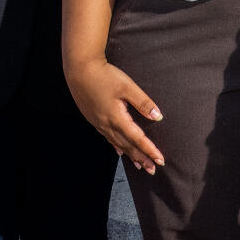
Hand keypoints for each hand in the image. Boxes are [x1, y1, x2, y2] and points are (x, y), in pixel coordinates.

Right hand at [65, 58, 164, 173]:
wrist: (80, 70)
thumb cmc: (105, 76)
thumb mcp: (128, 86)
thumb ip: (143, 102)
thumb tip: (158, 117)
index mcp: (116, 118)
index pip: (137, 138)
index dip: (150, 150)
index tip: (160, 160)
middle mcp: (107, 124)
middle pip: (127, 146)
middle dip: (141, 158)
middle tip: (153, 170)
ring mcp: (99, 123)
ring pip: (117, 144)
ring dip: (130, 155)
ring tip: (140, 166)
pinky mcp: (94, 119)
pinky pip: (108, 138)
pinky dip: (117, 146)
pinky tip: (120, 152)